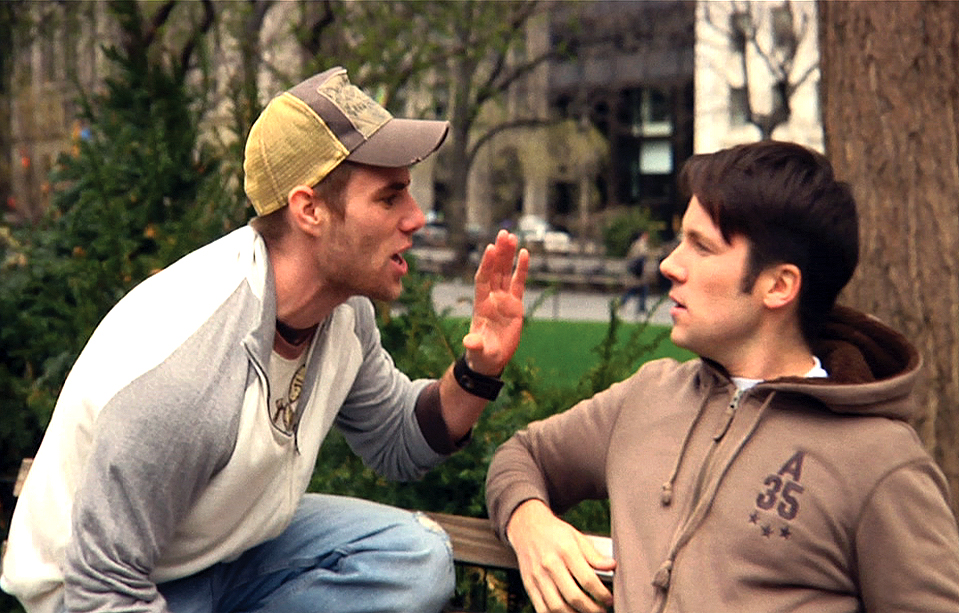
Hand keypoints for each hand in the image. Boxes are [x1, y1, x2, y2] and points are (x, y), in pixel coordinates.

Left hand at [463, 230, 528, 373]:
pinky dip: (521, 269)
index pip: (483, 279)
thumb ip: (475, 344)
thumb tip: (469, 342)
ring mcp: (503, 300)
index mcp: (481, 305)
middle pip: (495, 271)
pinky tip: (524, 253)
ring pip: (505, 272)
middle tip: (503, 234)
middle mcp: (491, 298)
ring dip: (508, 255)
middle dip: (499, 253)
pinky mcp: (515, 304)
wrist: (490, 359)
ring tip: (511, 236)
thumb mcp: (479, 351)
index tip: (491, 248)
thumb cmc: (482, 355)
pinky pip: (518, 283)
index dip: (487, 264)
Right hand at [507, 500, 614, 612]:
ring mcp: (537, 576)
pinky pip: (542, 609)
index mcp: (565, 550)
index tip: (610, 599)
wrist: (527, 527)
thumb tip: (612, 566)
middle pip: (573, 596)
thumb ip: (594, 555)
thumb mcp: (577, 537)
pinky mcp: (528, 584)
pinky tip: (568, 612)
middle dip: (592, 609)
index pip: (587, 579)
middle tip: (601, 610)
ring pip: (557, 607)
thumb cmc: (556, 533)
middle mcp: (550, 564)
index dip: (602, 594)